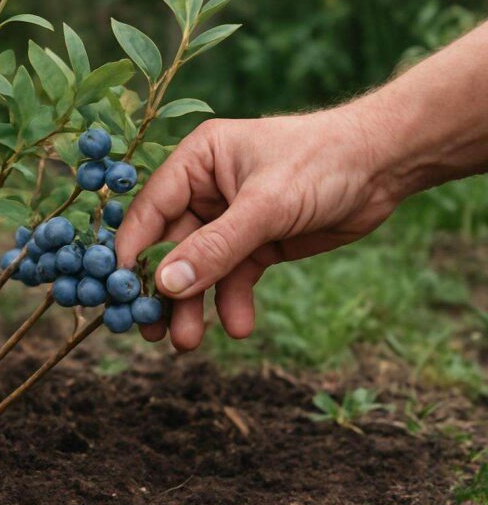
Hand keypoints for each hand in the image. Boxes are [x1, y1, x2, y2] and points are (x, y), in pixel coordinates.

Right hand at [114, 108, 401, 350]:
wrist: (385, 166)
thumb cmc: (321, 163)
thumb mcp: (265, 206)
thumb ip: (215, 248)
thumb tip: (164, 285)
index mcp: (196, 161)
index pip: (151, 210)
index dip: (133, 253)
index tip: (120, 294)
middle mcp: (205, 189)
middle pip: (171, 246)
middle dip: (166, 290)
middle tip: (151, 330)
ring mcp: (230, 218)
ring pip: (200, 268)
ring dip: (194, 305)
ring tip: (187, 343)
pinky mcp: (257, 243)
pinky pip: (234, 277)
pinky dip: (233, 302)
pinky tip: (239, 326)